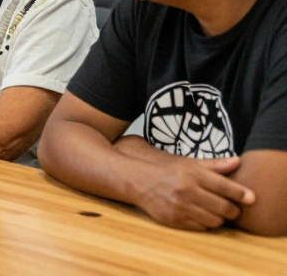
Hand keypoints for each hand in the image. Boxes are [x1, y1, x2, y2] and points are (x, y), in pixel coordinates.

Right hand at [134, 156, 255, 230]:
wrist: (137, 179)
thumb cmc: (167, 170)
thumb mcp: (189, 163)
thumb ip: (215, 165)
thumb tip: (238, 161)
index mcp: (192, 174)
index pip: (225, 187)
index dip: (242, 194)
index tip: (251, 198)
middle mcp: (186, 191)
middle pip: (224, 207)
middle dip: (233, 210)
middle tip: (232, 207)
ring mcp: (179, 207)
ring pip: (214, 221)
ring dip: (219, 218)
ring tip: (216, 211)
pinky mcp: (173, 220)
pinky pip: (200, 228)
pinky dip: (205, 223)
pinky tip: (201, 215)